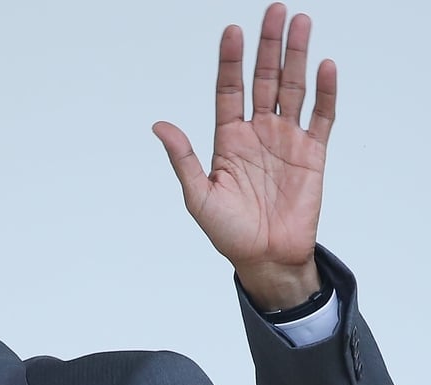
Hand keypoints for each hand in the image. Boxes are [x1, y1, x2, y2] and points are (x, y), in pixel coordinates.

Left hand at [153, 3, 336, 309]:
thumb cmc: (229, 232)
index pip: (229, 90)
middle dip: (269, 46)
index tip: (232, 31)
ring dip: (297, 57)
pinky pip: (322, 118)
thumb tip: (159, 125)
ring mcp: (286, 141)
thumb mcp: (198, 195)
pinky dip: (325, 93)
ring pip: (293, 89)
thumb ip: (182, 158)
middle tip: (275, 11)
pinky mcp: (312, 155)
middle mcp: (257, 133)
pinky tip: (324, 67)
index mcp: (228, 139)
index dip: (231, 61)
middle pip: (263, 79)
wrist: (265, 258)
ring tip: (300, 23)